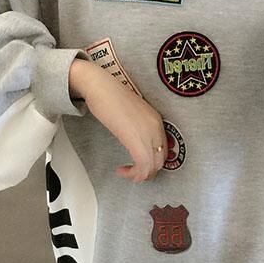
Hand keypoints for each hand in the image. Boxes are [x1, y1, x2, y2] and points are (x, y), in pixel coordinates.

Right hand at [70, 58, 167, 182]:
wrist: (100, 87)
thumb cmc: (110, 97)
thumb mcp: (132, 115)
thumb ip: (139, 129)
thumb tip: (137, 143)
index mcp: (157, 120)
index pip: (164, 150)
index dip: (153, 163)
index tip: (140, 166)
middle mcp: (156, 127)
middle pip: (160, 160)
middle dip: (148, 172)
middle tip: (134, 174)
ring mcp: (148, 133)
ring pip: (152, 165)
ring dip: (140, 175)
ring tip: (128, 174)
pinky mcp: (135, 138)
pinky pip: (142, 164)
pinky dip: (133, 173)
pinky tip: (122, 170)